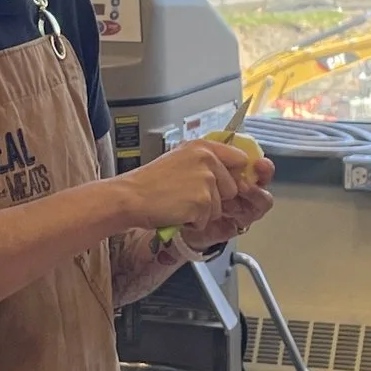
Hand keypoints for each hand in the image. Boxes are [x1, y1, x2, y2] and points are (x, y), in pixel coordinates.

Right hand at [137, 139, 265, 253]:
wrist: (131, 197)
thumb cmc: (151, 182)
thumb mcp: (180, 159)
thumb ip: (206, 162)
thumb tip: (232, 172)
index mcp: (204, 147)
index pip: (239, 159)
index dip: (234, 175)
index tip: (223, 184)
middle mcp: (208, 160)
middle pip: (232, 189)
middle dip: (214, 199)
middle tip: (187, 196)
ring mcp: (206, 181)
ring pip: (219, 208)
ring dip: (201, 213)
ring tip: (179, 203)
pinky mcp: (202, 201)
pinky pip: (206, 221)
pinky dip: (192, 223)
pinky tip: (176, 212)